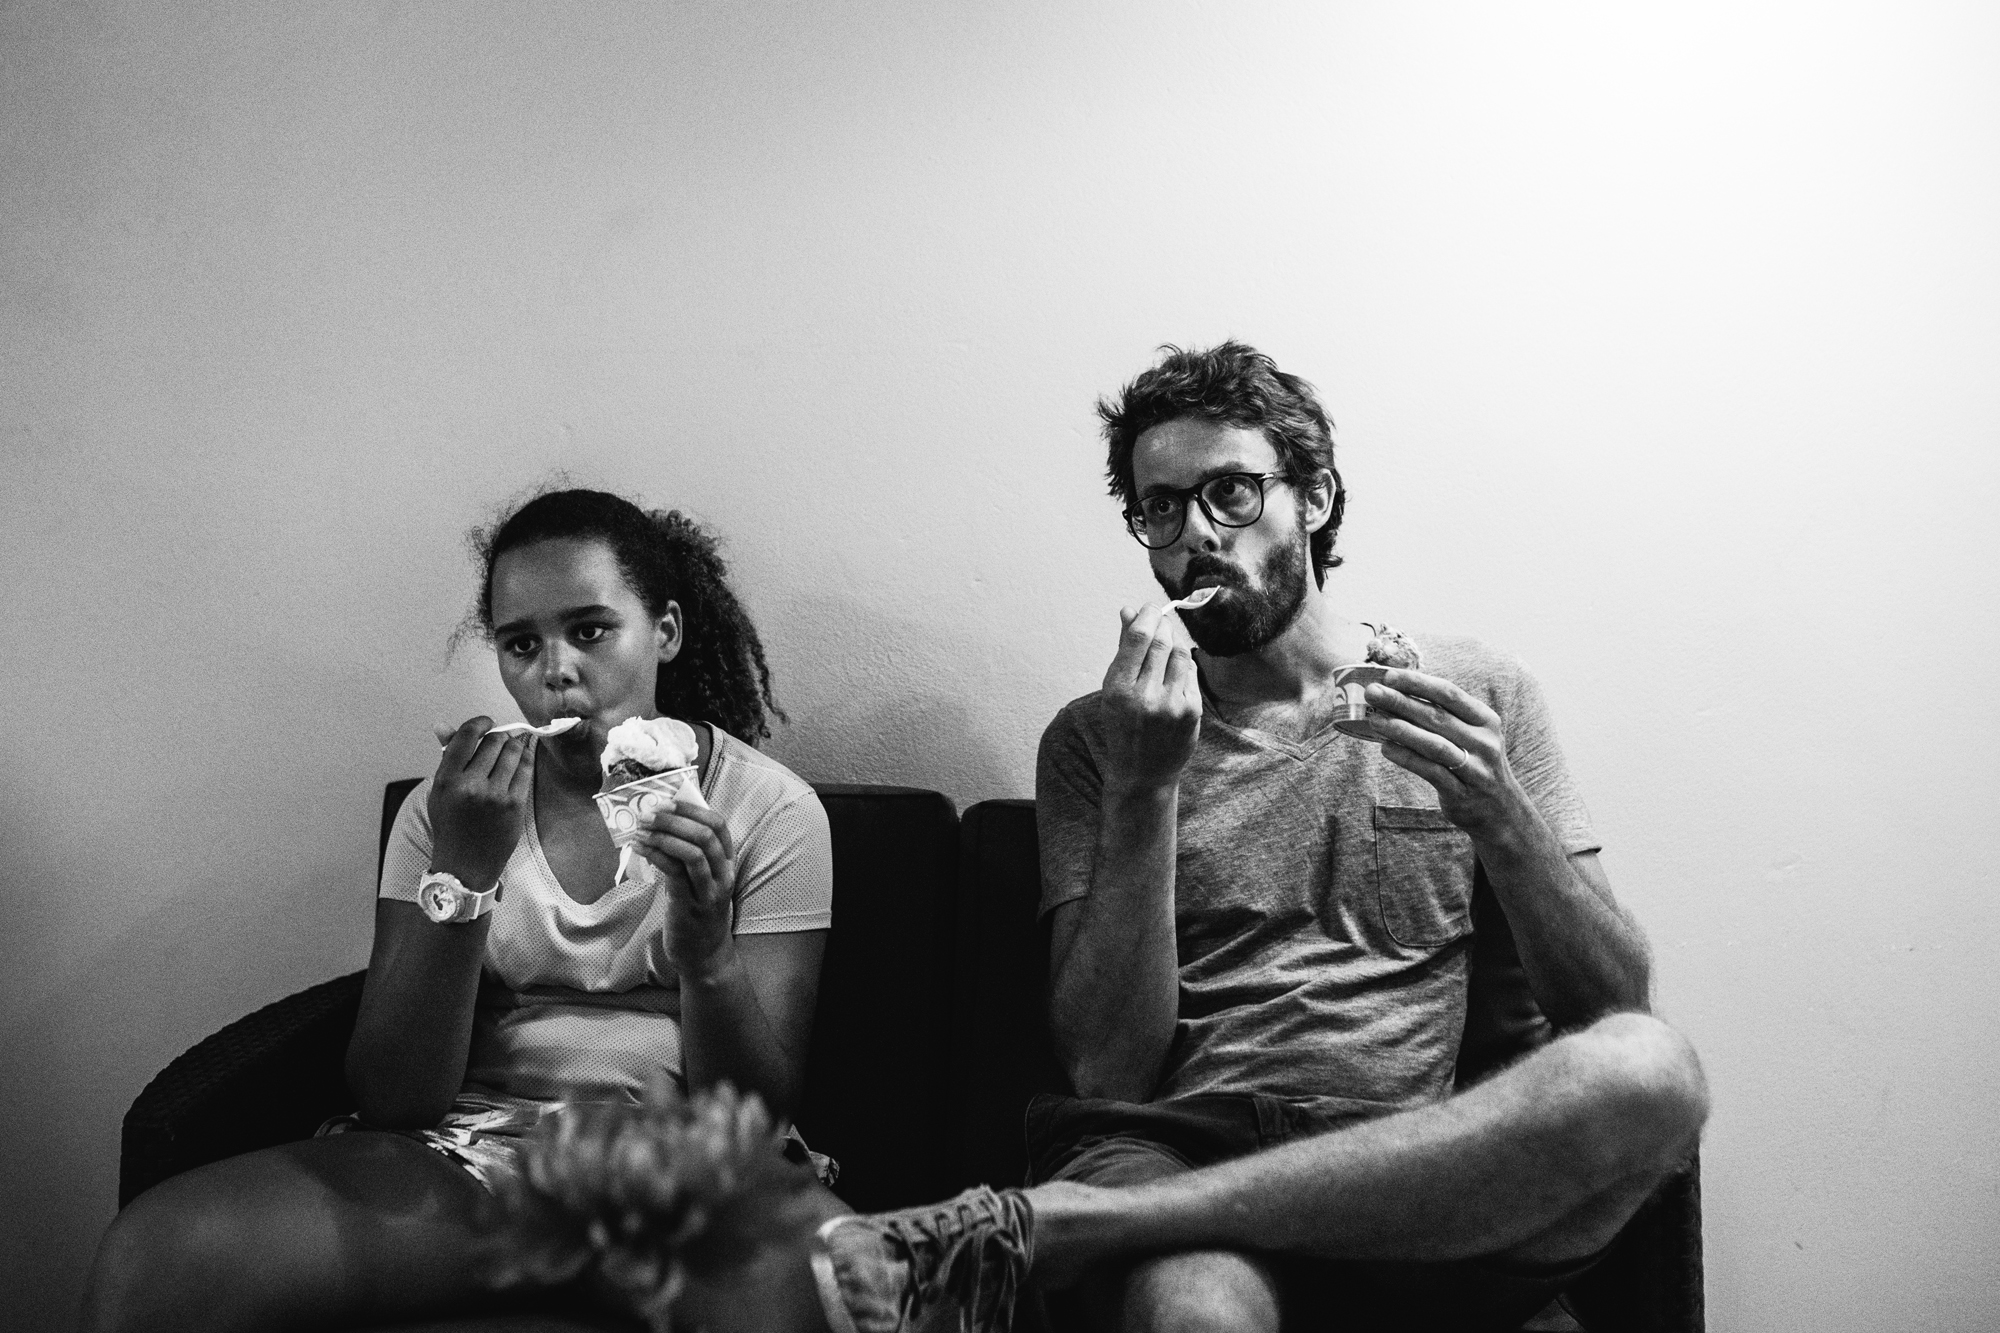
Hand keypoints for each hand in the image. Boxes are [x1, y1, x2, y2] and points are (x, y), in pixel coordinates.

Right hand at [427, 716, 533, 889]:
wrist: (465, 865)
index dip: (481, 723)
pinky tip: (522, 759)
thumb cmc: (451, 825)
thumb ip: (446, 756)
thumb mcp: (440, 791)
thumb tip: (442, 724)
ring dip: (515, 745)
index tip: (488, 724)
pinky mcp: (515, 805)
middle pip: (494, 741)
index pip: (467, 736)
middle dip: (499, 736)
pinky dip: (526, 759)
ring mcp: (494, 795)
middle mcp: (469, 785)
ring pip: (513, 751)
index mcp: (446, 780)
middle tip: (500, 741)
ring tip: (511, 749)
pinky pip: (526, 769)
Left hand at [636, 798, 737, 983]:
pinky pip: (675, 873)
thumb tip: (662, 825)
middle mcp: (724, 875)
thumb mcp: (701, 879)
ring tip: (641, 829)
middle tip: (648, 813)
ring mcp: (709, 892)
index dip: (692, 809)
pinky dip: (656, 855)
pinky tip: (640, 848)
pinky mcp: (690, 906)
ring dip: (664, 836)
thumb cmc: (698, 912)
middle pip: (705, 836)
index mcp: (728, 863)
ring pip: (693, 853)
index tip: (668, 801)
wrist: (704, 955)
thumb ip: (690, 855)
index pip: (719, 825)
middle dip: (674, 820)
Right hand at [1100, 603, 1200, 794]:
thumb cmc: (1124, 727)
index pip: (1138, 638)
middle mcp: (1145, 696)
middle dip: (1162, 625)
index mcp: (1118, 689)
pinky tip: (1176, 667)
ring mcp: (1171, 705)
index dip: (1147, 615)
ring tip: (1167, 641)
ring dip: (1175, 641)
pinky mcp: (1192, 711)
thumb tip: (1128, 610)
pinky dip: (1184, 664)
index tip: (1149, 608)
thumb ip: (1123, 649)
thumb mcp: (1114, 689)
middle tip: (1160, 619)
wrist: (1143, 772)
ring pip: (1180, 654)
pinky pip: (1191, 673)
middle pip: (1161, 642)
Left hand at [1364, 670, 1532, 836]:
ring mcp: (1475, 769)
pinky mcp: (1461, 793)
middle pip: (1437, 717)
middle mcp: (1484, 742)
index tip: (1389, 676)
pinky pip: (1430, 772)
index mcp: (1485, 720)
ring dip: (1400, 730)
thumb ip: (1444, 715)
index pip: (1449, 694)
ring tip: (1374, 720)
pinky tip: (1386, 749)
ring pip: (1434, 745)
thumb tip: (1397, 692)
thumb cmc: (1475, 763)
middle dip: (1401, 702)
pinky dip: (1406, 758)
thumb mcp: (1473, 734)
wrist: (1501, 810)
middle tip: (1373, 693)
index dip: (1418, 683)